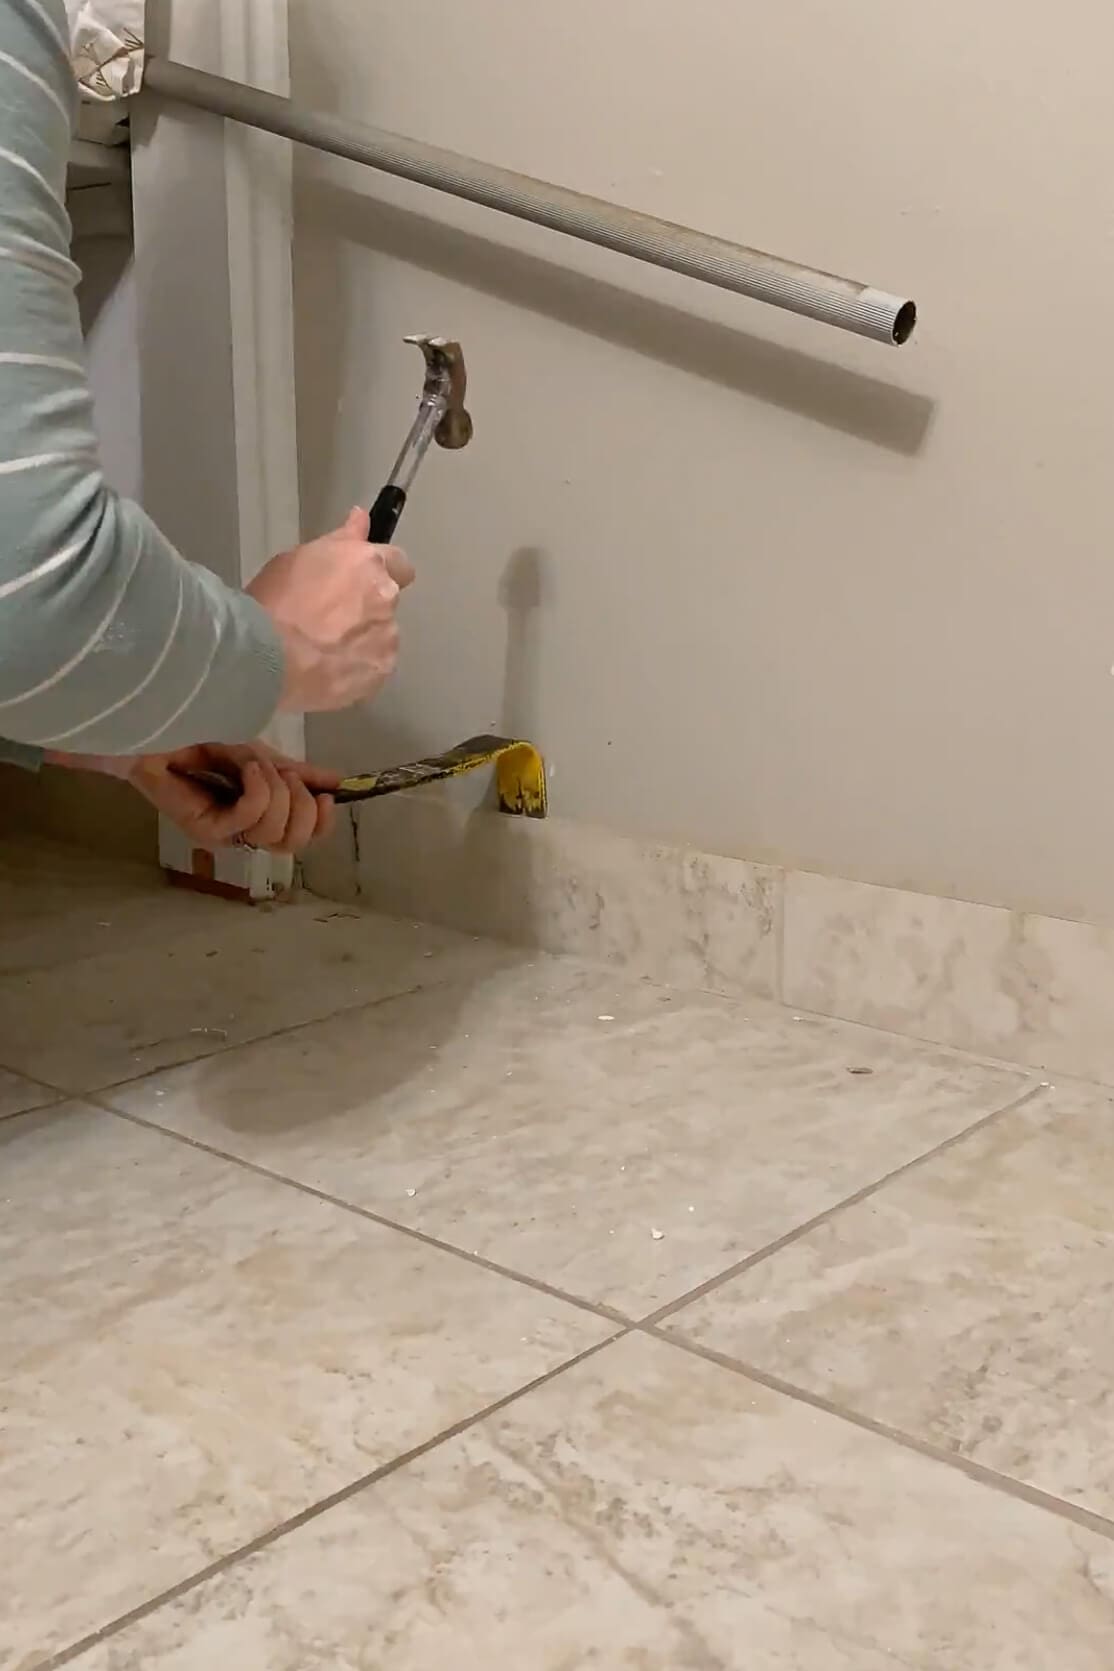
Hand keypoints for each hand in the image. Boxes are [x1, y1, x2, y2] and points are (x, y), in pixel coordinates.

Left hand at [48, 743, 339, 854]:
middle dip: (301, 807)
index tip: (327, 795)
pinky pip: (248, 820)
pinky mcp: (204, 829)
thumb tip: (338, 781)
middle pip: (292, 844)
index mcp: (259, 817)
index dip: (321, 823)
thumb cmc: (204, 737)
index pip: (302, 839)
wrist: (165, 725)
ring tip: (256, 765)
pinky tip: (245, 768)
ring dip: (276, 793)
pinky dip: (257, 791)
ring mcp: (222, 833)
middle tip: (286, 775)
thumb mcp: (262, 754)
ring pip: (271, 834)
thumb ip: (297, 771)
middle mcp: (242, 832)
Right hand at [248, 507, 415, 713]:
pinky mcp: (381, 674)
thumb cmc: (275, 602)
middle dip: (367, 606)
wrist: (267, 659)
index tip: (360, 580)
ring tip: (325, 651)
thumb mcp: (298, 558)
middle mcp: (386, 598)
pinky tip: (329, 672)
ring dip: (363, 639)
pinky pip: (374, 668)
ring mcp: (387, 638)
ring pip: (382, 636)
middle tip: (330, 618)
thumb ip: (339, 540)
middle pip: (387, 601)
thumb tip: (361, 519)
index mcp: (368, 563)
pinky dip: (358, 669)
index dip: (382, 570)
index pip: (399, 562)